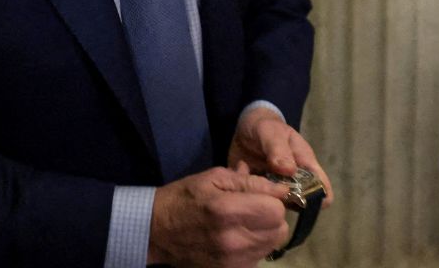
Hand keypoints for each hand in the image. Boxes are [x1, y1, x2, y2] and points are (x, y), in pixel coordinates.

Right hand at [147, 165, 290, 266]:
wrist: (156, 232)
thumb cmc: (184, 198)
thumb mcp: (213, 178)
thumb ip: (249, 182)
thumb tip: (281, 189)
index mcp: (228, 211)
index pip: (276, 210)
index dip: (273, 200)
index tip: (261, 196)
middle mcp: (234, 240)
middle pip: (279, 231)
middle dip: (271, 217)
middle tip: (254, 209)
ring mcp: (233, 261)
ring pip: (271, 246)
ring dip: (264, 233)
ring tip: (243, 224)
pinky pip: (258, 258)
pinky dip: (254, 247)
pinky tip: (237, 238)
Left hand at [228, 107, 333, 207]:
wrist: (243, 128)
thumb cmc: (265, 127)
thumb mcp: (271, 132)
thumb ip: (279, 149)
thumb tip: (290, 171)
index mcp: (305, 166)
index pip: (321, 188)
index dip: (318, 200)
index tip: (302, 204)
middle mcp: (293, 182)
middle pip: (300, 203)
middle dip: (286, 204)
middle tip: (267, 195)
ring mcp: (276, 188)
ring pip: (278, 205)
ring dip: (266, 203)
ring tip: (252, 193)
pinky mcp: (259, 192)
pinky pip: (258, 202)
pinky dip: (251, 200)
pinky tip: (240, 192)